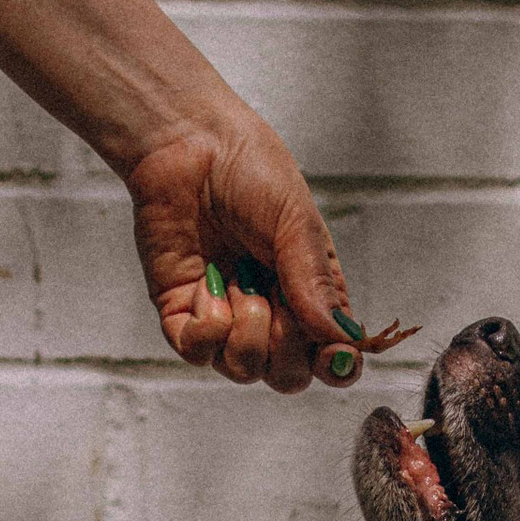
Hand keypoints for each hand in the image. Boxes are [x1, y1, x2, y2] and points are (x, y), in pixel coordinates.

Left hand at [128, 111, 365, 394]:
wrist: (188, 144)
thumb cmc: (251, 171)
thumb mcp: (297, 222)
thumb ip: (317, 283)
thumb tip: (338, 339)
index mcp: (310, 293)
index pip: (332, 357)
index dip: (337, 367)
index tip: (333, 357)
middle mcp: (270, 313)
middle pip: (288, 376)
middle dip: (285, 345)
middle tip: (273, 296)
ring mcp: (224, 316)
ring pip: (244, 369)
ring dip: (245, 331)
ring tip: (236, 279)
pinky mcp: (180, 312)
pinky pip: (197, 353)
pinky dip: (206, 331)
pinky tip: (207, 289)